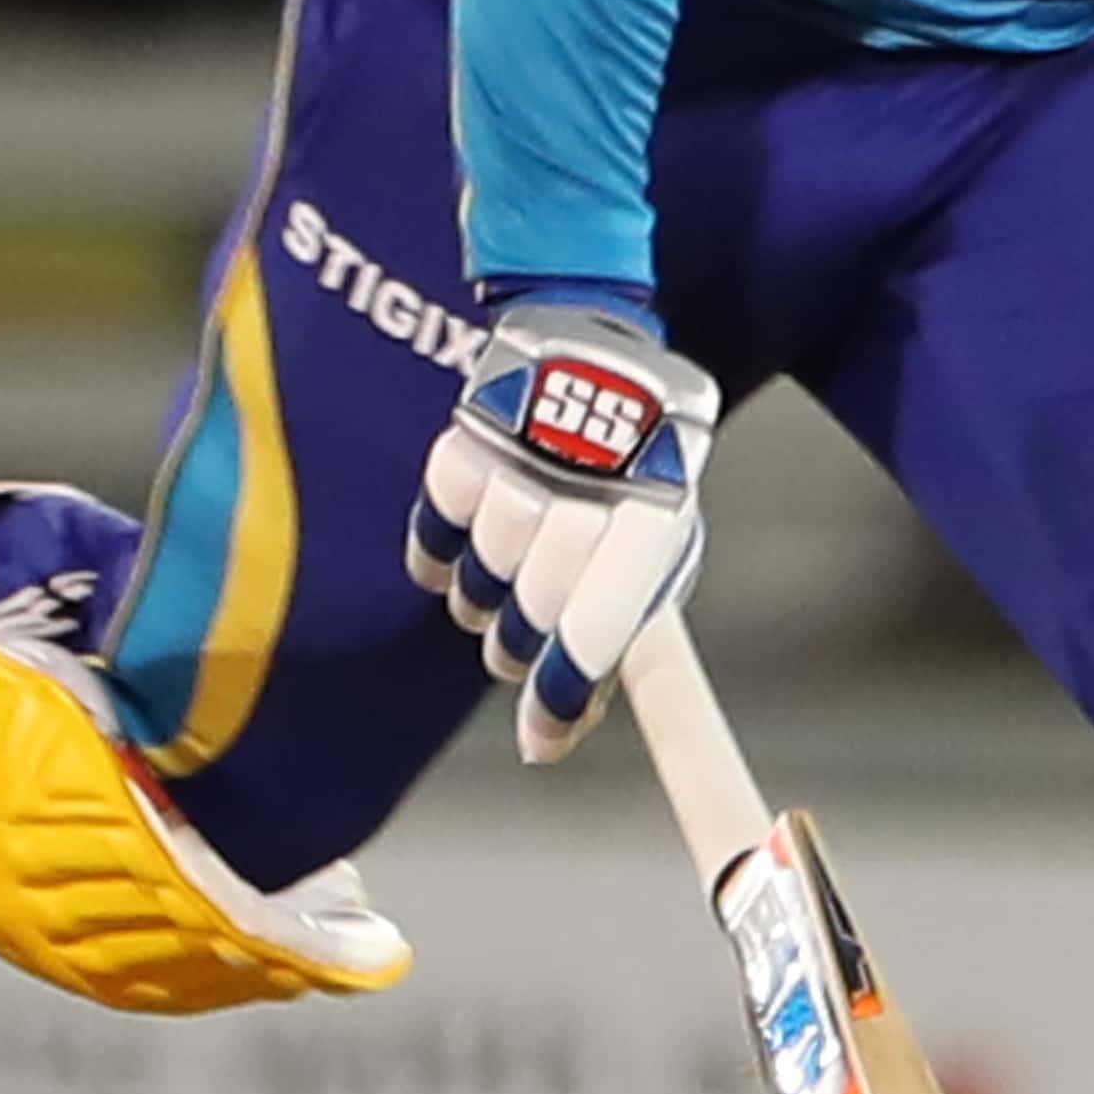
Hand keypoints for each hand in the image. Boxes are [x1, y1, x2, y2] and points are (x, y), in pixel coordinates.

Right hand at [406, 304, 718, 763]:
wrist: (591, 352)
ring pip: (479, 585)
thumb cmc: (631, 465)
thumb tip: (560, 727)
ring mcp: (518, 468)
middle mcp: (584, 491)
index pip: (596, 631)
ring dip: (491, 593)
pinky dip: (444, 554)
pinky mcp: (464, 450)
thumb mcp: (659, 535)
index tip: (541, 741)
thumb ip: (623, 625)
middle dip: (527, 643)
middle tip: (530, 631)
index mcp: (651, 518)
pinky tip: (474, 532)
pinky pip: (433, 544)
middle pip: (531, 616)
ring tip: (514, 560)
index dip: (562, 697)